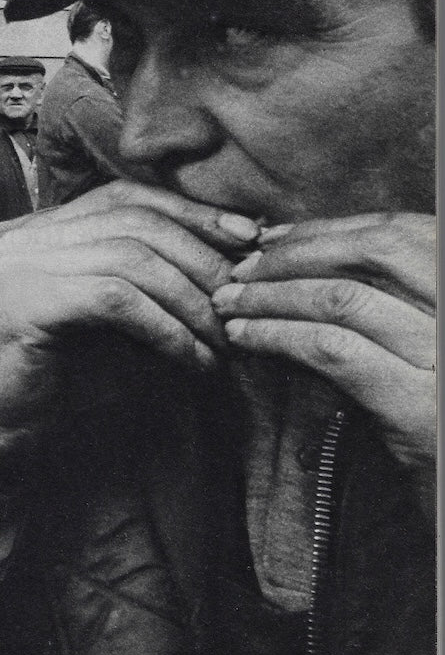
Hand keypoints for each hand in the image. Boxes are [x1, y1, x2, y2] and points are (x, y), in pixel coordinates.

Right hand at [0, 180, 260, 485]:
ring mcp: (22, 265)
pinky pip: (115, 299)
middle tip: (241, 302)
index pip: (127, 196)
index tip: (247, 237)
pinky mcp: (25, 303)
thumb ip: (155, 288)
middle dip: (201, 257)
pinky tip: (192, 359)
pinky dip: (165, 328)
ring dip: (190, 300)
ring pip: (130, 257)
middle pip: (135, 221)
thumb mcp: (115, 322)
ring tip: (220, 340)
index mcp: (48, 229)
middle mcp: (29, 236)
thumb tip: (232, 267)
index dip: (190, 211)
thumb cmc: (59, 378)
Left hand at [213, 213, 434, 476]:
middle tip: (243, 269)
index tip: (272, 239)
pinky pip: (334, 350)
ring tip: (230, 304)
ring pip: (344, 299)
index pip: (400, 233)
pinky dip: (278, 334)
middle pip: (374, 252)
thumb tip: (293, 250)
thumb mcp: (419, 348)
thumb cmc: (432, 423)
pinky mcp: (422, 410)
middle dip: (296, 254)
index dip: (328, 230)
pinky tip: (245, 338)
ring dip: (272, 295)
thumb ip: (380, 299)